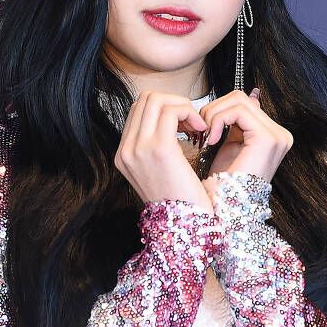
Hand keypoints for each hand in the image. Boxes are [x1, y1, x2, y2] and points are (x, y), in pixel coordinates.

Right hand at [114, 90, 213, 211]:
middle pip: (145, 99)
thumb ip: (158, 146)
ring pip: (157, 99)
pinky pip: (172, 111)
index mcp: (124, 154)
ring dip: (183, 106)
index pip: (139, 110)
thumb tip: (173, 120)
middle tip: (193, 122)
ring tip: (198, 127)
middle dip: (173, 102)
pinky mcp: (159, 149)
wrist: (184, 227)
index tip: (185, 124)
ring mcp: (138, 148)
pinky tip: (202, 130)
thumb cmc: (180, 201)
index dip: (164, 109)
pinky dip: (190, 113)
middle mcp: (126, 150)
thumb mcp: (160, 172)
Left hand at [198, 88, 292, 184]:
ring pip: (238, 100)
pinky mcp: (268, 139)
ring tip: (205, 137)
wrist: (223, 211)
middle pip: (241, 97)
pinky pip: (238, 111)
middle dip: (214, 110)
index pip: (244, 103)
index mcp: (273, 136)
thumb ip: (238, 122)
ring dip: (213, 115)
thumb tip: (250, 95)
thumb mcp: (230, 146)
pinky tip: (211, 140)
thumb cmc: (223, 185)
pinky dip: (218, 120)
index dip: (218, 110)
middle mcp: (280, 135)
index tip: (203, 130)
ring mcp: (277, 137)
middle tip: (201, 131)